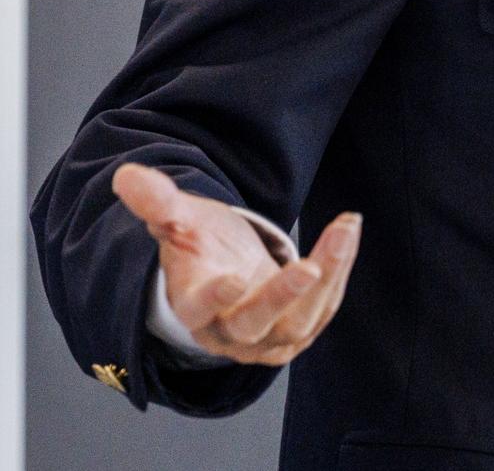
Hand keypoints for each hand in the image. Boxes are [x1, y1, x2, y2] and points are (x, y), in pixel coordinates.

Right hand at [112, 162, 361, 366]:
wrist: (230, 273)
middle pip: (255, 324)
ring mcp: (267, 338)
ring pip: (301, 320)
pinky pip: (326, 306)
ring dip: (329, 274)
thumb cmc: (203, 246)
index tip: (233, 279)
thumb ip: (159, 202)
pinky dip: (340, 269)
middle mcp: (229, 332)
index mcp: (193, 306)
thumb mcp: (182, 221)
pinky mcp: (300, 331)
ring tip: (344, 228)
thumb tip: (127, 175)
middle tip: (309, 267)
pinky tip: (346, 232)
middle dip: (282, 297)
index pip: (199, 310)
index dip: (214, 299)